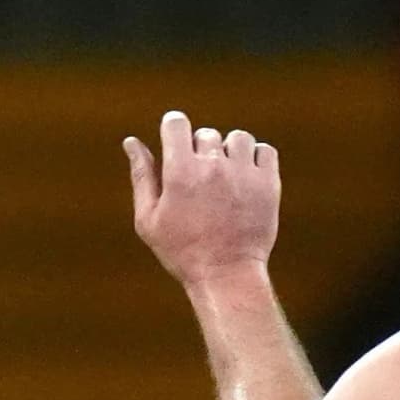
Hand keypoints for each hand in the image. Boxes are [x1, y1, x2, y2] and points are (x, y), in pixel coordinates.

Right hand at [125, 111, 278, 284]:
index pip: (176, 122)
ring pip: (238, 138)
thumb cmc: (182, 252)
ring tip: (227, 177)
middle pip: (206, 134)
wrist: (227, 277)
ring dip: (231, 151)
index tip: (177, 144)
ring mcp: (243, 174)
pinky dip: (257, 159)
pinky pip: (266, 151)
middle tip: (201, 182)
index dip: (174, 129)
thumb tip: (131, 142)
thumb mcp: (149, 219)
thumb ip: (142, 177)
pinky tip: (247, 178)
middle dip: (201, 151)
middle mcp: (213, 166)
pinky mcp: (268, 185)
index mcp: (180, 171)